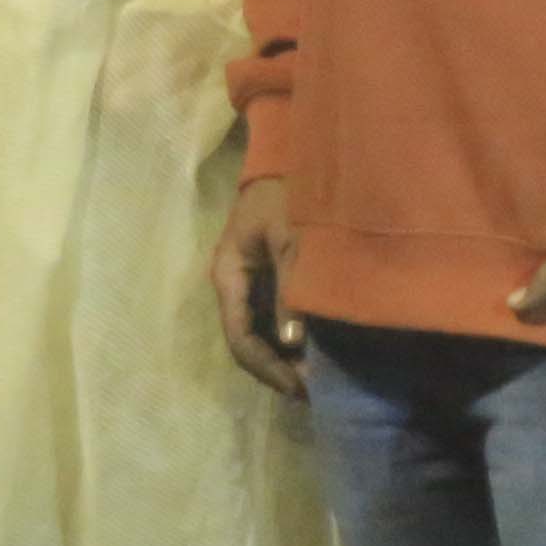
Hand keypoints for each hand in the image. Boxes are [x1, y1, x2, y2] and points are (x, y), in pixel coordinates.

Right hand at [208, 172, 307, 400]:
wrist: (288, 154)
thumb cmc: (288, 193)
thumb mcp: (291, 241)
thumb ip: (290, 290)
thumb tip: (292, 344)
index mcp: (228, 275)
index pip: (239, 338)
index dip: (267, 368)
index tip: (299, 387)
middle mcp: (233, 285)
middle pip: (247, 342)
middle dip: (277, 370)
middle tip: (313, 391)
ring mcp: (249, 283)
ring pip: (261, 334)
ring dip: (285, 359)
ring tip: (317, 378)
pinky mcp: (267, 277)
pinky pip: (274, 319)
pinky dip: (292, 340)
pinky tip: (316, 351)